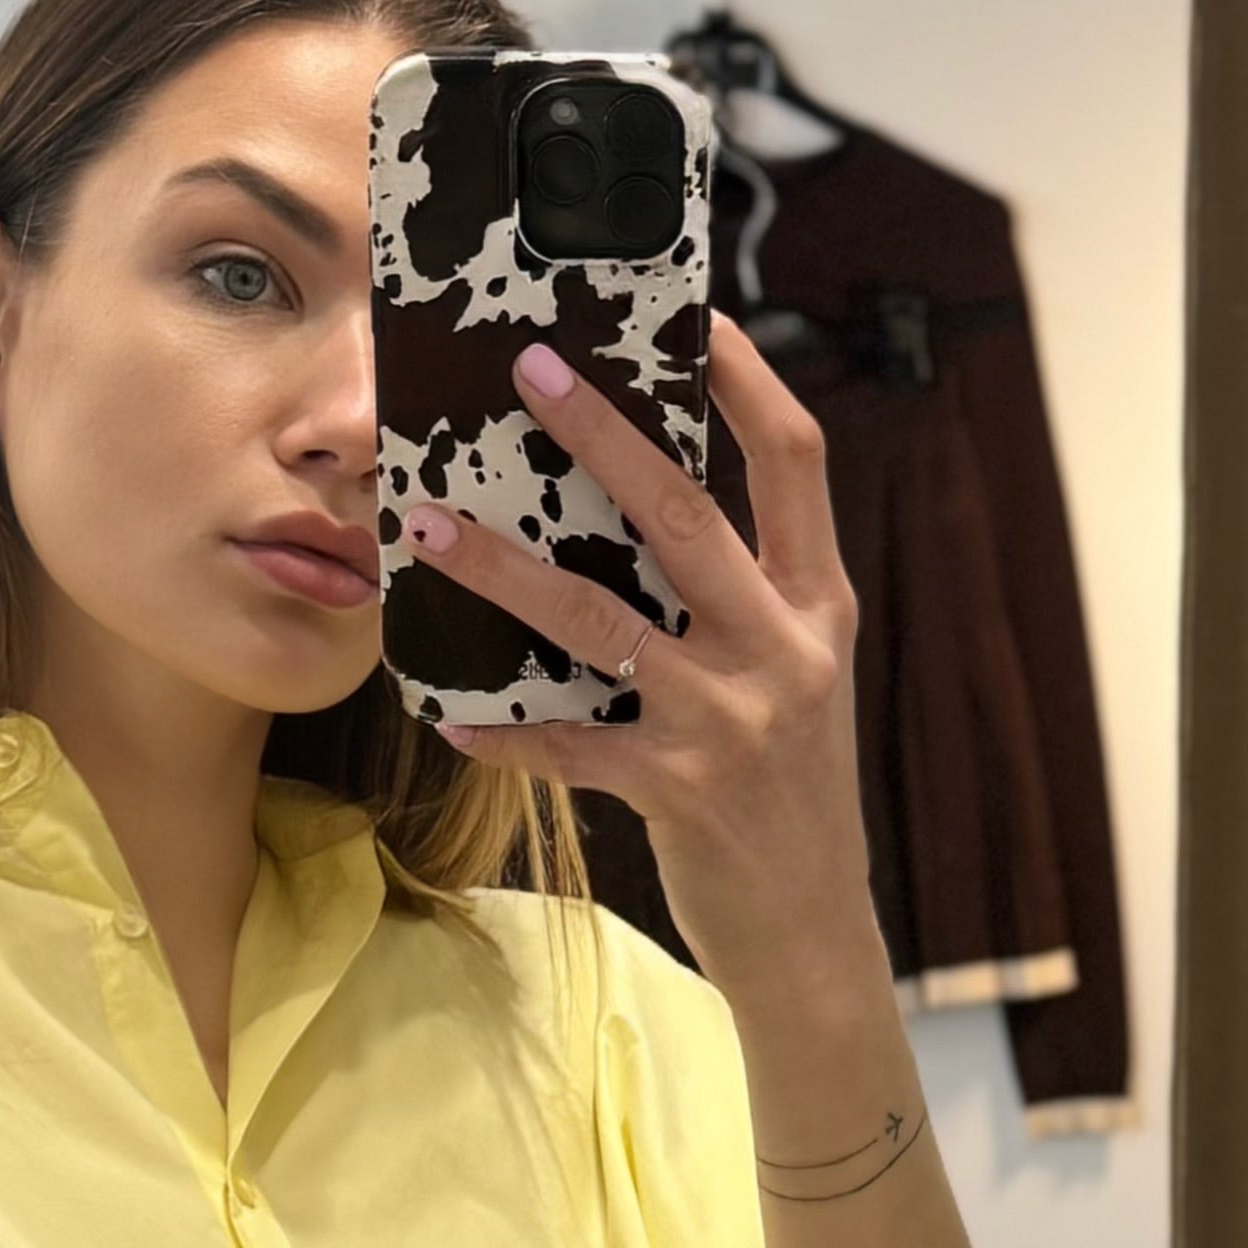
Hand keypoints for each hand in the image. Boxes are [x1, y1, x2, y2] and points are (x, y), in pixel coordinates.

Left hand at [405, 313, 877, 1039]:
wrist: (813, 933)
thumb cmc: (786, 791)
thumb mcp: (791, 678)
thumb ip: (738, 599)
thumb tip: (638, 507)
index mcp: (817, 604)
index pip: (795, 462)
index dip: (747, 381)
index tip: (693, 314)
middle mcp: (784, 649)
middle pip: (685, 513)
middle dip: (605, 433)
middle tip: (529, 370)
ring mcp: (733, 721)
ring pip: (603, 622)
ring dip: (506, 571)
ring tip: (430, 526)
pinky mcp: (679, 792)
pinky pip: (569, 746)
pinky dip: (504, 726)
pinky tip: (448, 710)